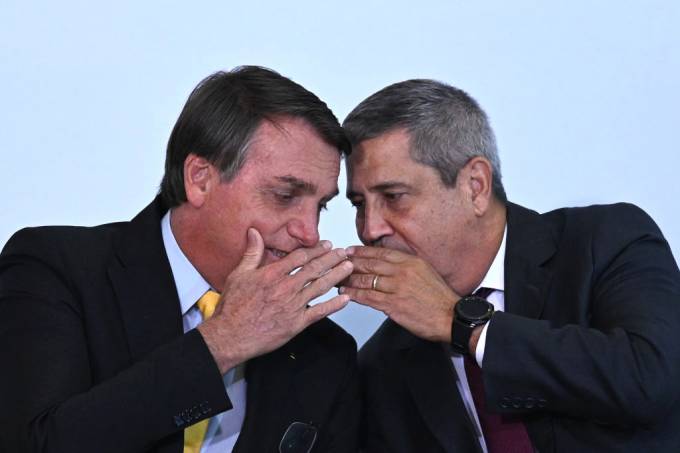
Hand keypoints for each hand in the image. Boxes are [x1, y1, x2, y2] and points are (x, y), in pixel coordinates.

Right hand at [199, 228, 352, 372]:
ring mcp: (293, 305)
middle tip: (343, 252)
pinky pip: (320, 312)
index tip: (326, 245)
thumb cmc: (232, 307)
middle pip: (314, 269)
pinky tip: (345, 298)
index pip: (300, 257)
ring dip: (337, 275)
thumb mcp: (238, 274)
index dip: (316, 249)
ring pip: (321, 286)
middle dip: (332, 258)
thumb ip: (252, 253)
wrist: (231, 336)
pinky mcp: (297, 323)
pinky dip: (334, 305)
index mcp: (272, 274)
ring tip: (348, 267)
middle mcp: (286, 288)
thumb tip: (254, 232)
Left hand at [340, 246, 459, 342]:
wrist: (451, 317)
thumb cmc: (440, 298)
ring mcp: (397, 288)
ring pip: (367, 280)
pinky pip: (369, 297)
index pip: (380, 253)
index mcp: (411, 261)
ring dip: (349, 279)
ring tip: (337, 279)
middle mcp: (403, 272)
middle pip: (370, 264)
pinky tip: (346, 293)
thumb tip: (389, 263)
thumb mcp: (426, 272)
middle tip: (337, 262)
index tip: (349, 251)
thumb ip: (407, 266)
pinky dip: (355, 294)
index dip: (362, 251)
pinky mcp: (393, 305)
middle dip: (350, 263)